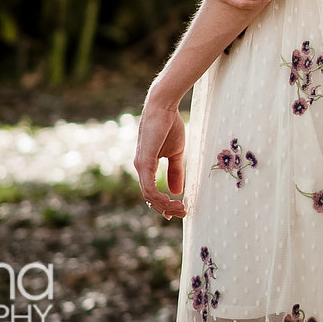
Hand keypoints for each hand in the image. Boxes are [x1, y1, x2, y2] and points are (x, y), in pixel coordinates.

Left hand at [134, 98, 187, 219]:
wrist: (163, 107)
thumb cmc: (169, 126)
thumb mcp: (176, 153)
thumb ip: (175, 172)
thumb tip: (178, 191)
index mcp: (147, 166)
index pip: (151, 192)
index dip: (163, 204)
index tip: (177, 210)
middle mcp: (141, 168)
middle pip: (149, 198)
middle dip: (166, 209)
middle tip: (182, 214)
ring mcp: (141, 166)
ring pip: (148, 196)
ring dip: (164, 205)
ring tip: (180, 209)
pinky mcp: (144, 162)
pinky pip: (149, 187)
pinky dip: (159, 197)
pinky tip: (170, 200)